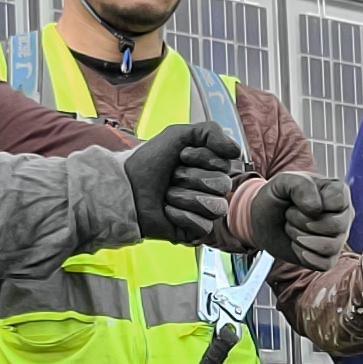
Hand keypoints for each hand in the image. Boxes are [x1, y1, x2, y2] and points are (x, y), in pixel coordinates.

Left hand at [124, 121, 241, 240]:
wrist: (126, 187)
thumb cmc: (148, 162)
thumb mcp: (178, 135)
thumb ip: (211, 132)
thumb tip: (236, 151)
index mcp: (209, 167)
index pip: (226, 164)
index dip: (203, 159)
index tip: (181, 156)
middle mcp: (209, 189)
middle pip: (223, 185)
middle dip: (192, 178)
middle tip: (172, 177)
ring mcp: (203, 211)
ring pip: (216, 206)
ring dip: (185, 197)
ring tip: (167, 195)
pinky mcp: (194, 231)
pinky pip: (204, 225)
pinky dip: (181, 215)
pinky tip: (167, 211)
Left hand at [240, 170, 352, 269]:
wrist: (262, 221)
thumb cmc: (277, 199)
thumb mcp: (283, 182)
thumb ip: (301, 185)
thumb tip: (316, 208)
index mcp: (338, 192)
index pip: (337, 201)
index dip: (312, 204)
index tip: (298, 201)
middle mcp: (343, 215)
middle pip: (335, 226)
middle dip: (303, 222)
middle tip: (290, 215)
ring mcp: (339, 238)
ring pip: (330, 246)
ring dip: (301, 238)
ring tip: (292, 229)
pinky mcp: (329, 257)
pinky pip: (325, 264)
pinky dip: (304, 256)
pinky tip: (296, 245)